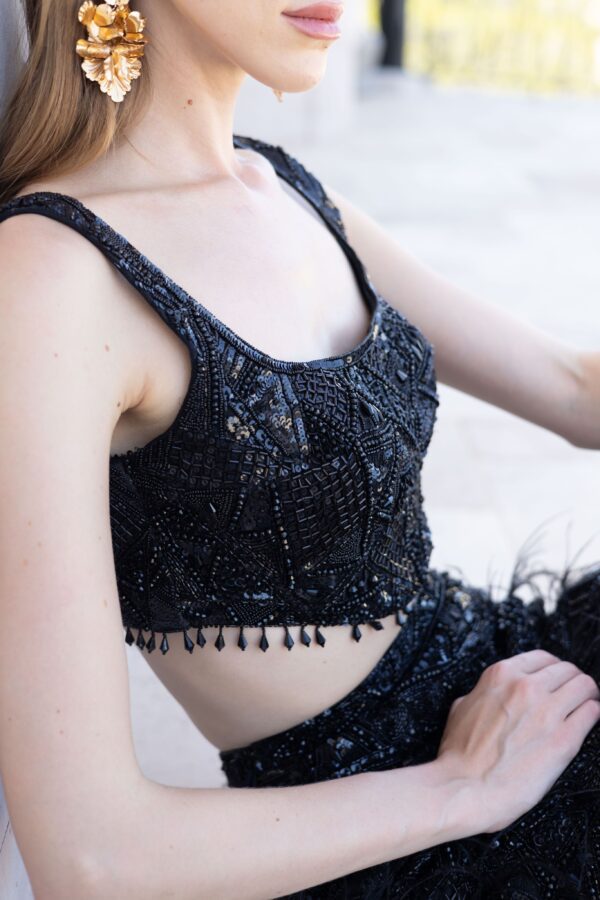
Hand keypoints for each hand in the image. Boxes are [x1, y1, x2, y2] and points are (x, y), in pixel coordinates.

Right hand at [435, 649, 599, 832]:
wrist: (463, 788)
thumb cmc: (459, 755)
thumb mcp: (463, 707)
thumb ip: (485, 694)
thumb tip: (495, 696)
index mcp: (501, 675)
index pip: (543, 658)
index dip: (554, 670)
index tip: (557, 680)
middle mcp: (526, 687)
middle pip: (568, 670)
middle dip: (573, 682)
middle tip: (574, 695)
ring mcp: (547, 711)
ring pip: (585, 686)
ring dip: (587, 696)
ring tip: (586, 706)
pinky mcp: (564, 739)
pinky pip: (591, 713)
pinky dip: (592, 715)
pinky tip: (588, 722)